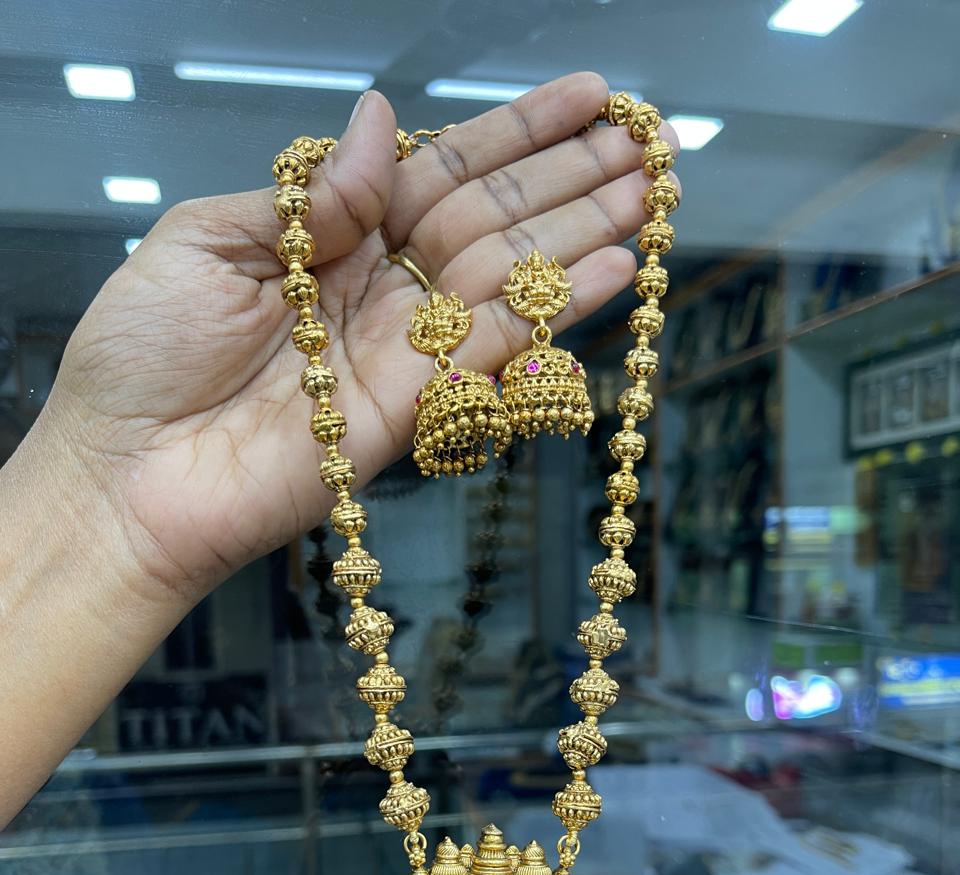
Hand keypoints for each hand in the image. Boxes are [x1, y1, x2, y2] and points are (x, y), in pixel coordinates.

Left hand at [41, 73, 678, 599]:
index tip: (586, 98)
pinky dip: (556, 313)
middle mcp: (381, 289)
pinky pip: (496, 352)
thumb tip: (383, 119)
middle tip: (645, 144)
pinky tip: (617, 270)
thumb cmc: (142, 353)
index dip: (516, 135)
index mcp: (332, 237)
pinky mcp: (414, 413)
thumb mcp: (210, 239)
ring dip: (584, 236)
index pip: (443, 171)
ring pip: (510, 281)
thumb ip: (310, 192)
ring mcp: (403, 352)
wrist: (123, 475)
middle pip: (493, 222)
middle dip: (571, 181)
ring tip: (651, 192)